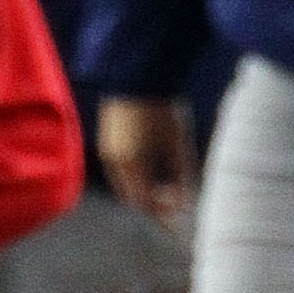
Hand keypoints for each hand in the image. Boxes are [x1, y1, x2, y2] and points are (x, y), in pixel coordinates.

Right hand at [97, 97, 198, 221]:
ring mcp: (107, 151)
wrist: (139, 73)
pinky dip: (136, 178)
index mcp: (131, 163)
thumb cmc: (164, 106)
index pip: (145, 202)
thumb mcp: (178, 142)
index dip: (162, 214)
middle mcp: (114, 161)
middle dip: (153, 204)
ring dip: (144, 191)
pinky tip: (155, 170)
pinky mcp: (107, 141)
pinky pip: (120, 171)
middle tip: (176, 202)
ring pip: (125, 185)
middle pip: (132, 197)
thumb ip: (182, 175)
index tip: (179, 219)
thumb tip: (186, 203)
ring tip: (168, 187)